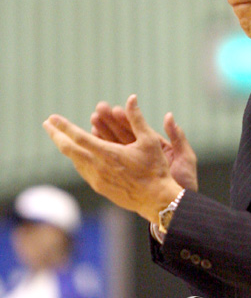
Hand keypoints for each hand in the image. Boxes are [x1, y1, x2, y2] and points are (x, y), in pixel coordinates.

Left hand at [43, 95, 181, 222]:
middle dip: (56, 135)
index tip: (52, 118)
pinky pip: (83, 170)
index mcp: (108, 153)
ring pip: (75, 161)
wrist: (156, 200)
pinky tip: (78, 155)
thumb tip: (131, 98)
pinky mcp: (100, 188)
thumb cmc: (155, 169)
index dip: (64, 126)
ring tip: (60, 137)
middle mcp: (98, 167)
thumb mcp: (149, 140)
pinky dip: (77, 159)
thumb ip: (137, 118)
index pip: (78, 137)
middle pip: (69, 149)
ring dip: (66, 147)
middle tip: (46, 124)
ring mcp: (97, 179)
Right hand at [91, 102, 197, 190]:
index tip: (116, 109)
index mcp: (157, 148)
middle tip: (98, 110)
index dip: (128, 119)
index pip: (140, 130)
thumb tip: (168, 116)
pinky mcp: (128, 177)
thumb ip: (177, 137)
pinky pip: (115, 163)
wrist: (178, 207)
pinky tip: (92, 144)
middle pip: (125, 135)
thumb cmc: (186, 183)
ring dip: (104, 135)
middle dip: (111, 123)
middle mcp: (144, 154)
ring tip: (93, 122)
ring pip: (117, 147)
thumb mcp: (186, 158)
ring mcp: (135, 165)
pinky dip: (104, 153)